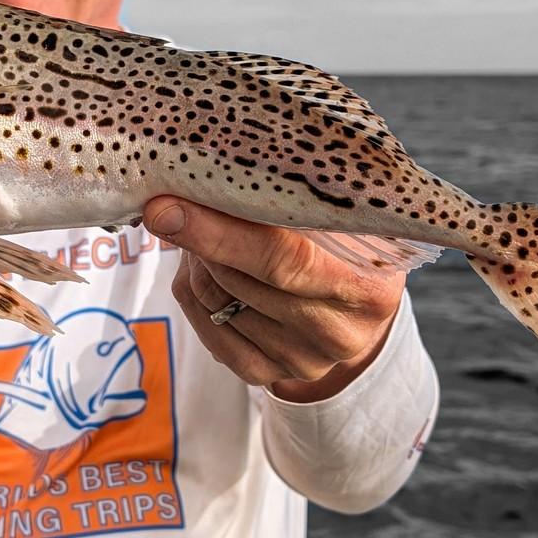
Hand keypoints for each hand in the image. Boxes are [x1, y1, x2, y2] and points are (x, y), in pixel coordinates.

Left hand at [145, 196, 403, 402]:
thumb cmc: (350, 237)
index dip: (221, 232)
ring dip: (197, 260)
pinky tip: (202, 264)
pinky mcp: (266, 374)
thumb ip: (301, 192)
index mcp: (370, 287)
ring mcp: (302, 361)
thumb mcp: (347, 211)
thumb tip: (220, 163)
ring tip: (204, 227)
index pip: (284, 259)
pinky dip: (192, 290)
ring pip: (216, 301)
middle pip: (239, 281)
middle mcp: (339, 334)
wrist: (360, 302)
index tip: (167, 205)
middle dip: (199, 237)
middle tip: (180, 201)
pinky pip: (206, 329)